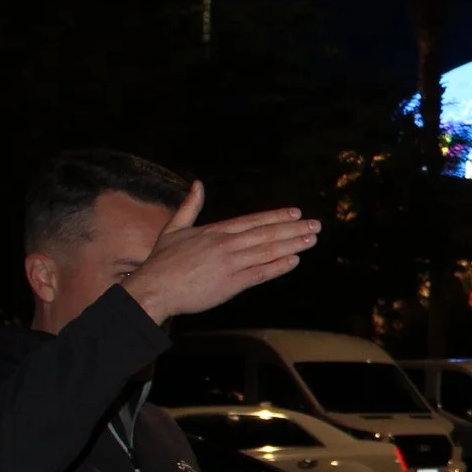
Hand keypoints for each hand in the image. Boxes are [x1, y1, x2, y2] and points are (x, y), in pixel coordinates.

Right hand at [123, 183, 319, 323]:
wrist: (154, 288)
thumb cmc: (162, 262)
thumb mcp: (174, 228)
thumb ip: (190, 206)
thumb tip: (197, 184)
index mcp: (215, 231)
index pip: (253, 220)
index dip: (276, 217)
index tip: (296, 213)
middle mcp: (227, 245)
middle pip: (266, 234)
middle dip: (294, 229)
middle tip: (316, 225)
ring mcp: (231, 264)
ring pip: (268, 251)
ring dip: (292, 244)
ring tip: (312, 239)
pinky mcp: (231, 284)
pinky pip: (260, 273)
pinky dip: (278, 266)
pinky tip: (294, 260)